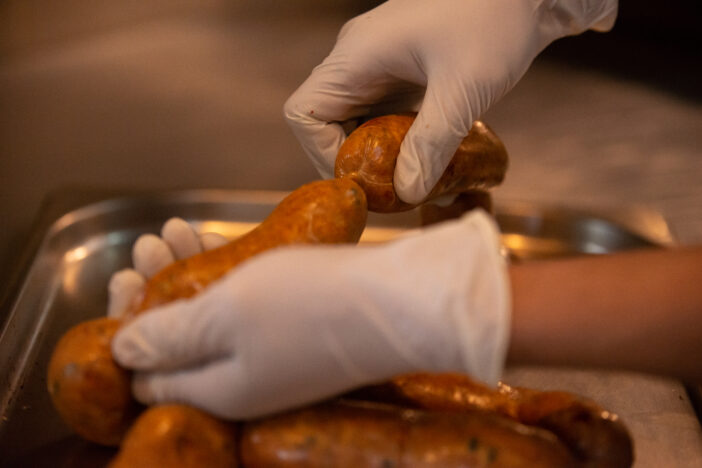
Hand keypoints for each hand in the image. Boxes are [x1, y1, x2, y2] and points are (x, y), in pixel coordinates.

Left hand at [111, 210, 508, 419]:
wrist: (401, 303)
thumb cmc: (310, 306)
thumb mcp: (225, 314)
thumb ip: (169, 336)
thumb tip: (122, 355)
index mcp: (216, 392)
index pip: (148, 378)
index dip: (128, 329)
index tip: (125, 280)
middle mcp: (242, 386)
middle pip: (179, 346)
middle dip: (154, 294)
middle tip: (143, 251)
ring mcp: (273, 363)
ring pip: (212, 323)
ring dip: (186, 276)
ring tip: (170, 234)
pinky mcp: (297, 339)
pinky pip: (246, 312)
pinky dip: (224, 278)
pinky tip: (212, 241)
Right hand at [284, 0, 616, 203]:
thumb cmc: (495, 21)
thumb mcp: (463, 89)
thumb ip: (431, 144)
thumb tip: (406, 194)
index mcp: (356, 55)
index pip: (304, 113)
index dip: (322, 153)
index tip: (362, 178)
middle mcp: (358, 59)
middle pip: (327, 124)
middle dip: (354, 161)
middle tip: (390, 190)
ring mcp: (379, 65)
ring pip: (356, 123)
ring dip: (378, 155)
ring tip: (414, 179)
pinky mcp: (403, 72)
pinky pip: (383, 115)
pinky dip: (398, 141)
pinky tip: (429, 156)